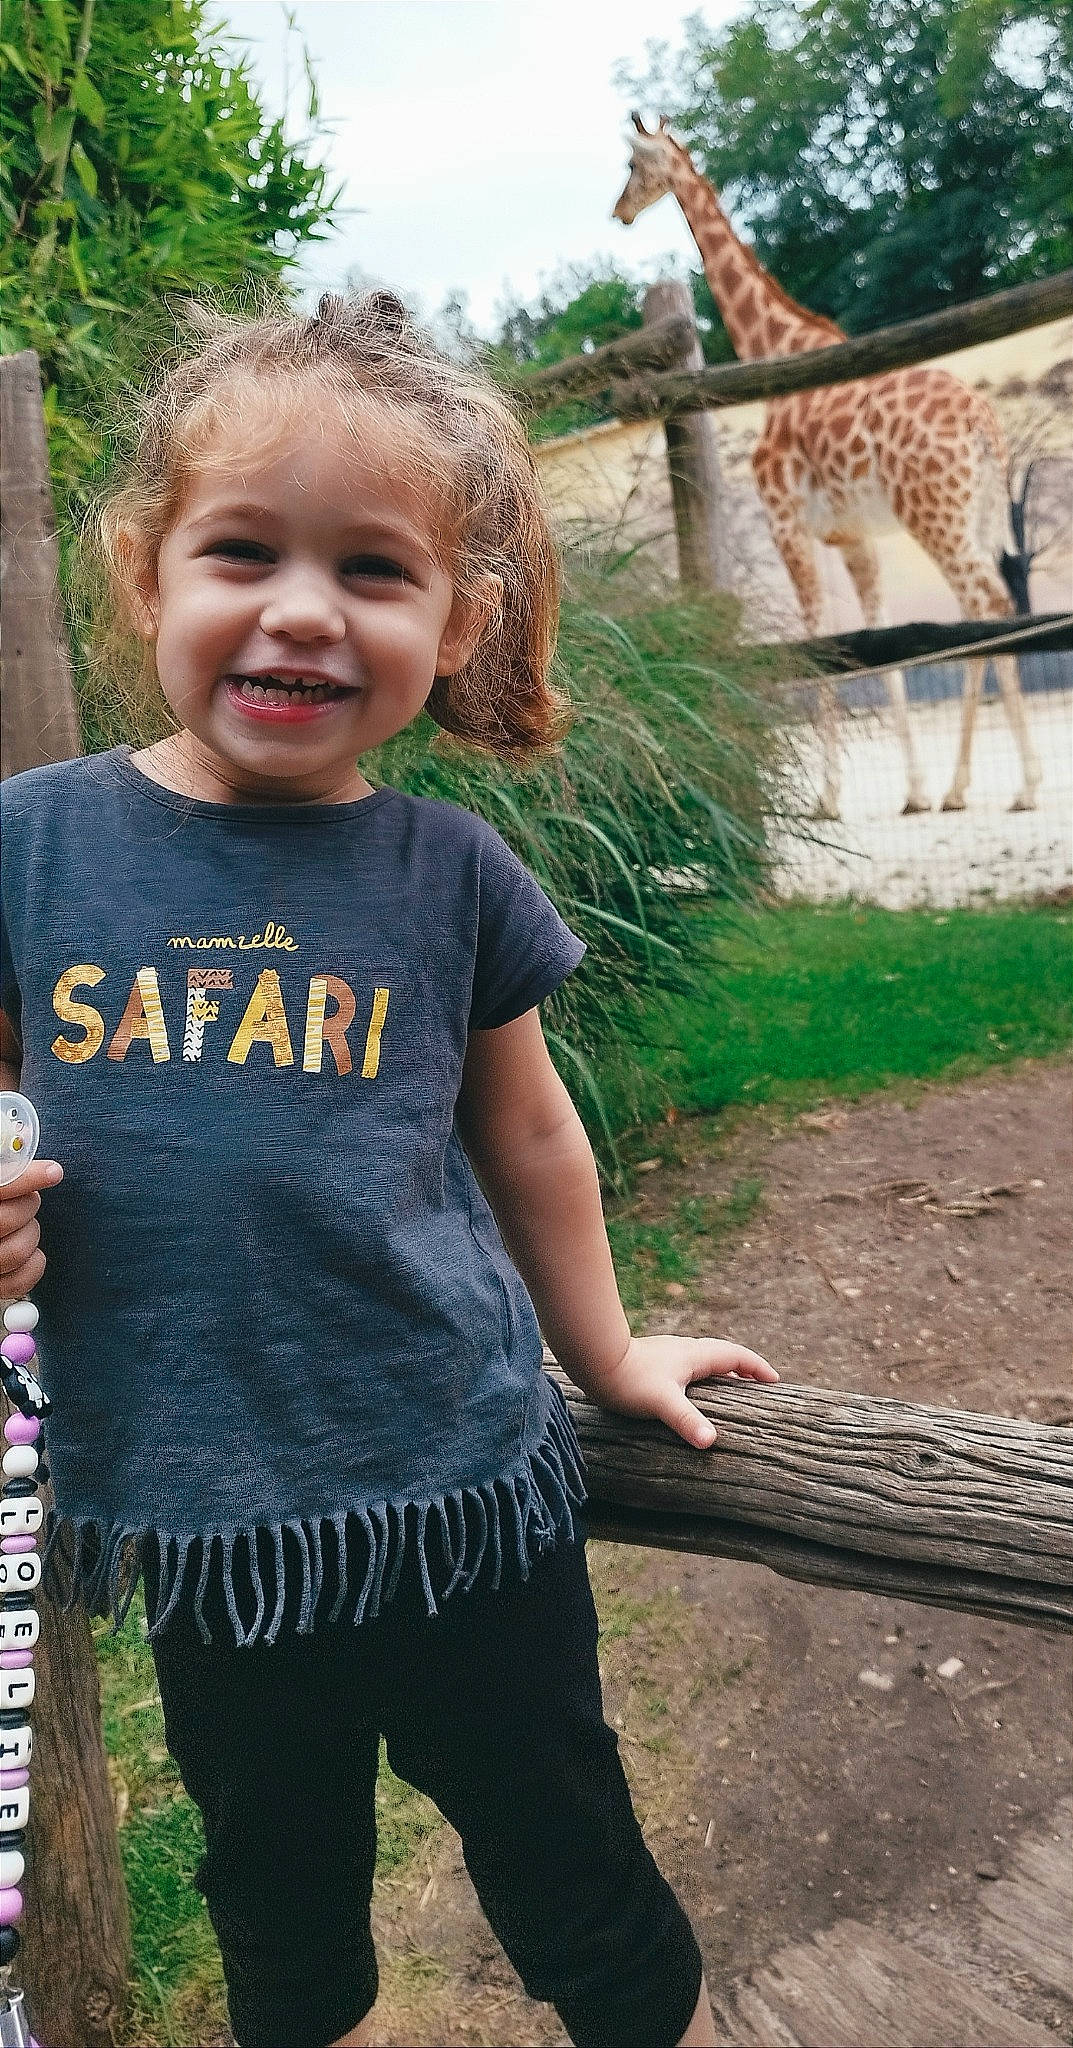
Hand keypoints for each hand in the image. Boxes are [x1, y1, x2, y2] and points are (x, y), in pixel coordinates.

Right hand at [0, 1160, 62, 1302]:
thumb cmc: (0, 1205)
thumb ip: (6, 1177)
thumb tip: (21, 1159)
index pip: (1, 1188)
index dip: (26, 1179)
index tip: (52, 1172)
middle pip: (9, 1219)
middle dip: (28, 1205)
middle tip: (27, 1200)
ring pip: (19, 1249)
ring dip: (30, 1233)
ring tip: (23, 1225)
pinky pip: (23, 1279)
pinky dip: (34, 1263)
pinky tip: (28, 1251)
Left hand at [597, 1334, 778, 1448]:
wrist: (592, 1361)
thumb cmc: (628, 1380)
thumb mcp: (661, 1403)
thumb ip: (686, 1421)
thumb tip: (710, 1441)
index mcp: (693, 1355)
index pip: (735, 1355)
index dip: (756, 1367)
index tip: (775, 1380)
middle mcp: (683, 1350)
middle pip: (722, 1355)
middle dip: (743, 1368)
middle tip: (758, 1385)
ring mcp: (667, 1355)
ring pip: (703, 1359)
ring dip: (721, 1371)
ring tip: (731, 1389)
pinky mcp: (652, 1362)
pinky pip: (687, 1366)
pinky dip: (700, 1376)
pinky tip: (690, 1391)